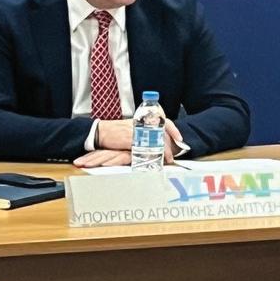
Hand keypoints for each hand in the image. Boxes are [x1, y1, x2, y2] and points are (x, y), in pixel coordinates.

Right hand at [72, 117, 186, 166]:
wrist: (100, 132)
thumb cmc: (114, 131)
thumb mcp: (131, 127)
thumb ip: (143, 132)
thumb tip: (155, 141)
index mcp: (143, 120)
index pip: (163, 121)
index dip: (173, 130)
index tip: (179, 139)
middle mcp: (141, 124)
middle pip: (162, 134)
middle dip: (168, 147)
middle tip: (171, 157)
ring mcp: (136, 131)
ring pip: (155, 142)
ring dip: (162, 152)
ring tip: (165, 160)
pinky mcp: (130, 139)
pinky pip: (144, 147)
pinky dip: (150, 154)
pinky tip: (153, 160)